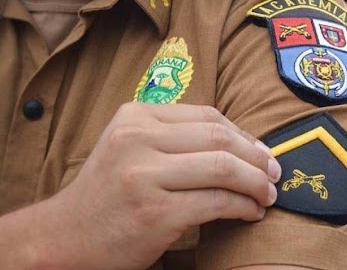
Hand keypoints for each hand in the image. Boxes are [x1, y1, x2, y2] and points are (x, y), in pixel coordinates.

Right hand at [41, 103, 279, 268]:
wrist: (64, 237)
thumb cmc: (108, 192)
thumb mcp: (131, 147)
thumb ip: (175, 136)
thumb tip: (243, 142)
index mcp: (136, 117)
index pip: (207, 116)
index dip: (244, 134)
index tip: (262, 152)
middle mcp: (138, 139)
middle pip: (220, 139)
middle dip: (258, 157)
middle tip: (275, 173)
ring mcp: (145, 176)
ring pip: (224, 169)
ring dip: (257, 183)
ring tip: (268, 195)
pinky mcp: (156, 213)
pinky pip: (217, 203)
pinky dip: (243, 207)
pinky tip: (251, 213)